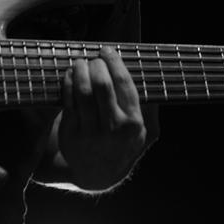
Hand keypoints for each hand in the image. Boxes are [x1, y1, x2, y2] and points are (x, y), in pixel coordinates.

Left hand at [58, 46, 150, 189]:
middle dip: (96, 64)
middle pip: (102, 85)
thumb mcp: (145, 132)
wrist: (99, 173)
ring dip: (79, 71)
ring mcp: (91, 133)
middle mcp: (113, 128)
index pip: (124, 83)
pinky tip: (70, 75)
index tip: (107, 50)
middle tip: (93, 58)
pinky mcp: (72, 134)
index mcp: (133, 123)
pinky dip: (68, 84)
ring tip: (79, 62)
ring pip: (83, 92)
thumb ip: (151, 107)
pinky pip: (68, 102)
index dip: (114, 62)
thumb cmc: (123, 143)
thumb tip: (155, 77)